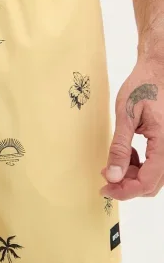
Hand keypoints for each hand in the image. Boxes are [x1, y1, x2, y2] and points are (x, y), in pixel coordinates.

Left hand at [101, 59, 163, 199]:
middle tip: (106, 174)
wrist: (157, 71)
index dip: (125, 191)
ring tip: (114, 161)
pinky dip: (139, 165)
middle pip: (152, 184)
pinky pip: (156, 165)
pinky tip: (127, 153)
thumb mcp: (126, 116)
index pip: (147, 182)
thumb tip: (113, 175)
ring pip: (154, 176)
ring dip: (133, 175)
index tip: (105, 189)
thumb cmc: (143, 87)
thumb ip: (119, 148)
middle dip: (127, 184)